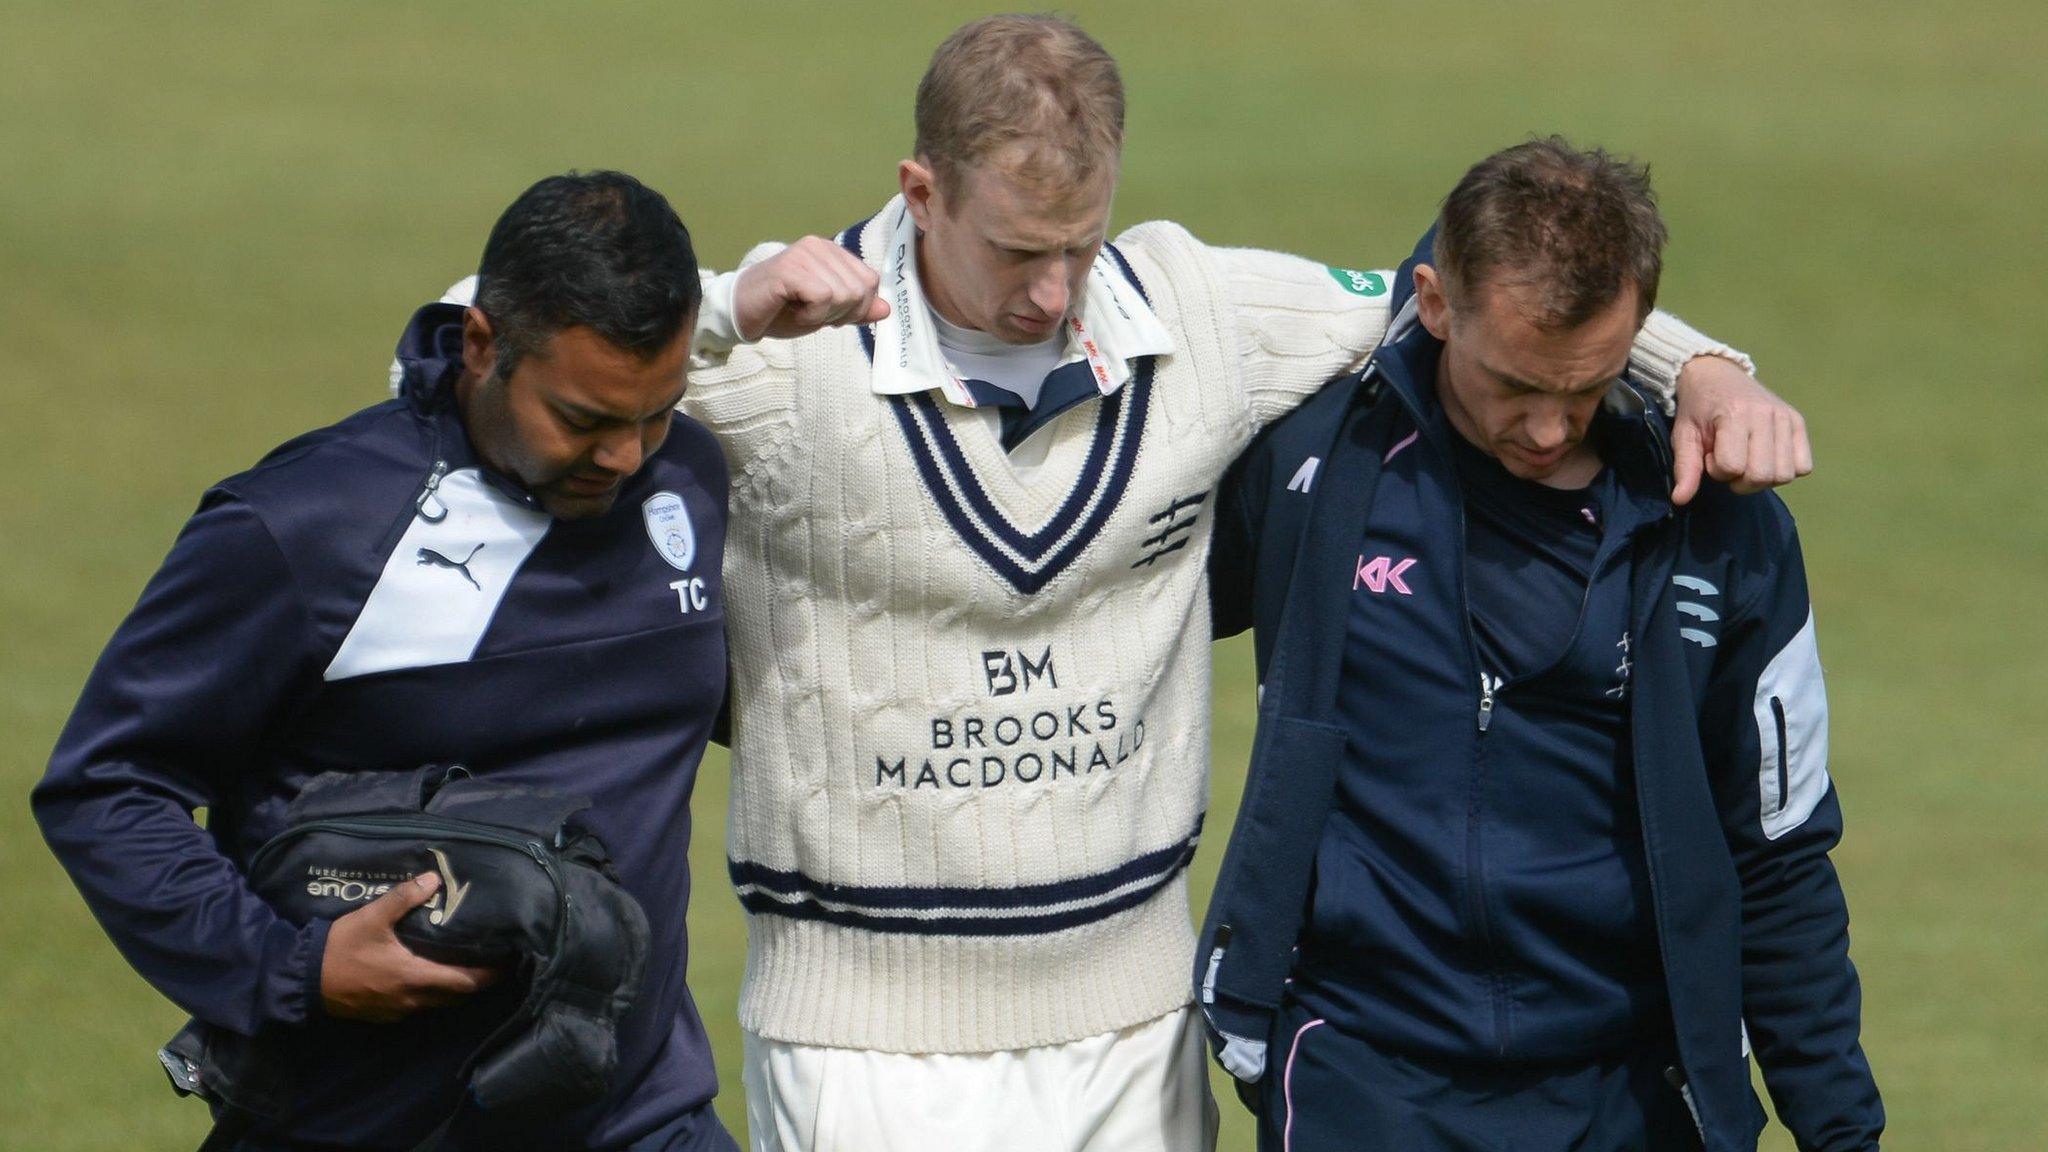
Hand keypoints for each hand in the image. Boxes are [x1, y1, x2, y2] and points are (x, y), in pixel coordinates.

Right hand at [320, 872, 498, 1022]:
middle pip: (455, 996)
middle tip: (491, 964)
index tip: (507, 963)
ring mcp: (397, 1011)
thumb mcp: (372, 918)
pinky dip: (430, 995)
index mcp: (415, 977)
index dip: (488, 975)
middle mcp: (412, 1000)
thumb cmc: (341, 947)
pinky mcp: (383, 1015)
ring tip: (465, 968)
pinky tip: (429, 977)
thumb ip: (403, 899)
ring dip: (453, 989)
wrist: (303, 980)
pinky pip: (417, 1007)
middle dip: (476, 982)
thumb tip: (433, 880)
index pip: (464, 982)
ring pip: (437, 1003)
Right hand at [731, 236, 889, 340]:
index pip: (870, 281)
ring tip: (800, 310)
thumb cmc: (781, 311)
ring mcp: (804, 254)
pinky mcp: (790, 267)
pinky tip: (793, 310)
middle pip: (862, 289)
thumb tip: (886, 309)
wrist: (740, 314)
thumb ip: (856, 309)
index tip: (829, 314)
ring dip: (824, 315)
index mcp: (832, 252)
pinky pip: (823, 297)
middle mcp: (819, 246)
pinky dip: (812, 315)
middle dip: (842, 313)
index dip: (857, 307)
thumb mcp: (827, 314)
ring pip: (845, 294)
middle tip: (813, 313)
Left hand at [1669, 355, 1812, 504]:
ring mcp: (1785, 417)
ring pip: (1784, 475)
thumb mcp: (1684, 435)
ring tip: (1747, 460)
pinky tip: (1765, 459)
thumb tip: (1680, 500)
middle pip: (1762, 475)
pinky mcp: (1798, 421)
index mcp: (1734, 413)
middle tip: (1729, 463)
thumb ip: (1685, 468)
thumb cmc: (1698, 409)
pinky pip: (1803, 466)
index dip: (1717, 470)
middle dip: (1740, 481)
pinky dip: (1785, 471)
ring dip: (1762, 478)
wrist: (1716, 375)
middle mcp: (1765, 414)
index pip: (1732, 467)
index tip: (1710, 455)